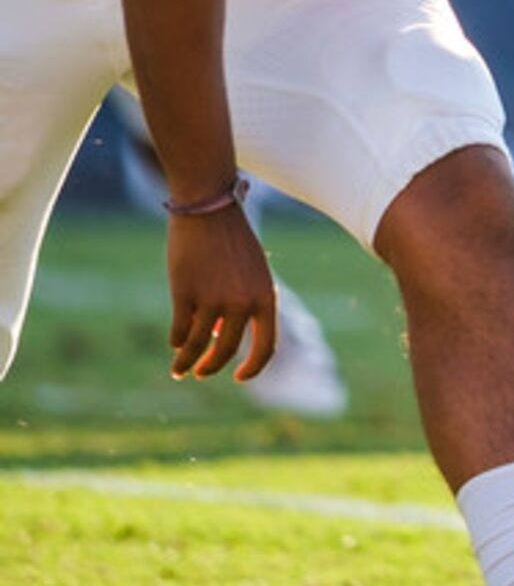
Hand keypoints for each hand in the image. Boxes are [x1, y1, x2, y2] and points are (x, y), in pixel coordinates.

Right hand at [165, 208, 277, 380]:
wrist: (209, 208)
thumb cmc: (231, 240)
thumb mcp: (249, 272)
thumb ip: (243, 303)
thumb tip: (217, 336)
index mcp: (266, 297)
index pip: (267, 346)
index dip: (254, 367)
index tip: (241, 378)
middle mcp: (243, 303)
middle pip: (227, 350)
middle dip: (213, 366)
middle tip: (203, 373)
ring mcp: (213, 300)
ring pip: (197, 345)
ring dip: (187, 362)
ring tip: (180, 370)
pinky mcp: (185, 295)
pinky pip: (180, 330)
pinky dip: (176, 341)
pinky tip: (175, 344)